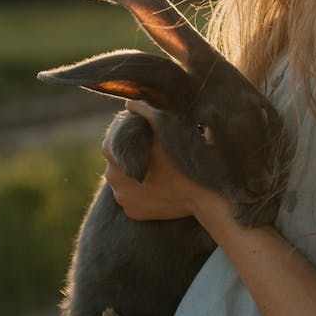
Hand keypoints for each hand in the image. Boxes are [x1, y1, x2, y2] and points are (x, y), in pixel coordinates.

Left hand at [106, 99, 235, 228]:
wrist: (203, 196)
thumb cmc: (185, 157)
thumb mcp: (166, 125)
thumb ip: (144, 109)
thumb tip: (129, 103)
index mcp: (114, 154)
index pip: (112, 141)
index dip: (129, 138)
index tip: (147, 139)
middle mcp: (111, 177)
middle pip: (118, 162)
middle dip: (132, 157)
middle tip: (157, 155)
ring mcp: (122, 197)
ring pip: (125, 181)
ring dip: (136, 176)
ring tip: (160, 172)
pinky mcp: (132, 212)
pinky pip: (133, 199)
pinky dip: (143, 194)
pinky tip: (160, 188)